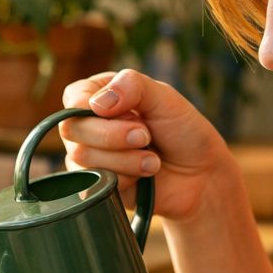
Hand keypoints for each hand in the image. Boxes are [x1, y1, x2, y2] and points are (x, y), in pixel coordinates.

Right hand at [59, 69, 231, 221]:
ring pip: (82, 158)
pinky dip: (124, 178)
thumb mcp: (165, 98)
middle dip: (112, 135)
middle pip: (72, 129)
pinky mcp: (96, 185)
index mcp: (101, 96)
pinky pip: (93, 183)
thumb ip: (133, 87)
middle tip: (146, 136)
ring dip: (125, 159)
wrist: (200, 176)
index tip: (123, 112)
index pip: (74, 96)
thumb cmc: (183, 131)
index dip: (89, 106)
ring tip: (153, 160)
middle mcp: (89, 125)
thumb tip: (96, 103)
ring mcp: (90, 157)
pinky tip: (143, 177)